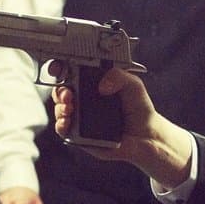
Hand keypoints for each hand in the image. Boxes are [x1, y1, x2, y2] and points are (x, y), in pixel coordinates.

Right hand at [52, 68, 192, 188]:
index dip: (61, 68)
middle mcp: (84, 99)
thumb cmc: (139, 109)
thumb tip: (102, 85)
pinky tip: (68, 122)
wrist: (145, 136)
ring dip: (60, 107)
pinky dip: (61, 125)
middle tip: (68, 93)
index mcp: (94, 83)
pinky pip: (64, 130)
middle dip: (60, 90)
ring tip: (70, 107)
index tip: (58, 67)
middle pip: (61, 90)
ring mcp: (81, 117)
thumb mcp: (133, 85)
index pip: (72, 72)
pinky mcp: (80, 135)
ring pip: (60, 109)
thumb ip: (119, 76)